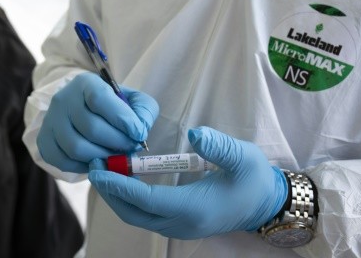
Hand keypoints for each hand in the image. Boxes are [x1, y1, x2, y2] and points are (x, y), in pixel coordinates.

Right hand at [37, 72, 158, 173]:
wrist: (81, 109)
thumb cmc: (111, 106)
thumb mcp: (131, 99)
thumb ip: (143, 110)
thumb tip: (140, 130)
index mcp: (85, 83)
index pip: (101, 99)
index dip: (123, 119)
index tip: (139, 134)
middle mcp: (64, 100)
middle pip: (91, 128)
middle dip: (117, 143)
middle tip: (131, 148)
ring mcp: (51, 121)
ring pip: (77, 148)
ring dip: (102, 157)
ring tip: (116, 156)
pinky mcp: (44, 141)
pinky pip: (64, 161)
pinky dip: (84, 167)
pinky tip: (97, 160)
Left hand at [88, 127, 287, 239]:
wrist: (266, 203)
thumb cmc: (255, 179)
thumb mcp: (243, 157)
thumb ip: (218, 147)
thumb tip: (195, 133)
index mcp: (193, 209)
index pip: (145, 200)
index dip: (119, 185)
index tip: (99, 169)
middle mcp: (181, 224)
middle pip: (133, 213)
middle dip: (109, 191)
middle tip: (94, 165)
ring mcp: (178, 227)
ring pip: (136, 216)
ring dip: (116, 195)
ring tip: (102, 168)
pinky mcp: (177, 223)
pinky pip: (144, 214)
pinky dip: (127, 198)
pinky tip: (121, 177)